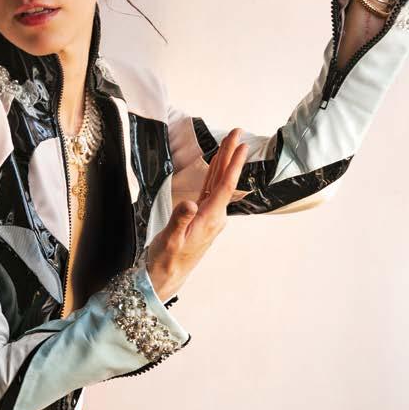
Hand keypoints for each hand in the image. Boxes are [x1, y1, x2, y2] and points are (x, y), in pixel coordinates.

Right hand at [145, 128, 248, 300]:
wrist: (166, 276)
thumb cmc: (167, 259)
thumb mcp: (170, 239)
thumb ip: (180, 219)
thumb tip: (190, 204)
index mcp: (210, 219)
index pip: (224, 186)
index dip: (233, 165)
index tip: (242, 146)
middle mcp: (214, 216)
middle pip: (224, 180)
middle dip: (231, 156)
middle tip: (238, 133)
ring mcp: (209, 216)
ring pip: (217, 183)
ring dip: (223, 162)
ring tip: (229, 143)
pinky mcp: (201, 217)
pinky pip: (210, 190)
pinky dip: (213, 175)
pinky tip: (215, 165)